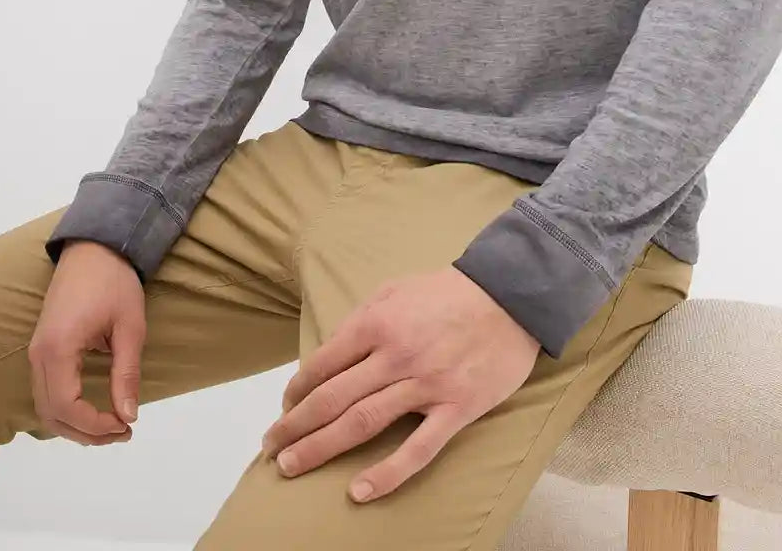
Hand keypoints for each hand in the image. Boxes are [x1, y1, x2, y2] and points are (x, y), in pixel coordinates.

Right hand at [28, 240, 144, 445]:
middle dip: (85, 432)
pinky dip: (66, 409)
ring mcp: (36, 351)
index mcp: (58, 349)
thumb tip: (128, 416)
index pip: (66, 407)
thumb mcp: (130, 327)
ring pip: (44, 407)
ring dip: (75, 424)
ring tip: (112, 426)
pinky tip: (93, 410)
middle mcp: (39, 355)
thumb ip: (126, 374)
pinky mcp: (42, 348)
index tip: (124, 426)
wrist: (95, 247)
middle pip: (50, 414)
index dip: (93, 426)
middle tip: (122, 432)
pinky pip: (46, 391)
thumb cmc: (115, 282)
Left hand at [260, 265, 540, 502]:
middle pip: (333, 399)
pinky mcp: (457, 408)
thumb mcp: (395, 290)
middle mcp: (396, 356)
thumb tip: (328, 355)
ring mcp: (426, 385)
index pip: (323, 365)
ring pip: (363, 423)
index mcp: (377, 324)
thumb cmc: (448, 292)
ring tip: (291, 467)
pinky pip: (418, 449)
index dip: (296, 391)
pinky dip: (386, 474)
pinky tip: (359, 492)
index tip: (285, 408)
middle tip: (271, 447)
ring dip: (321, 447)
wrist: (510, 296)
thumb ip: (360, 320)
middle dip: (294, 426)